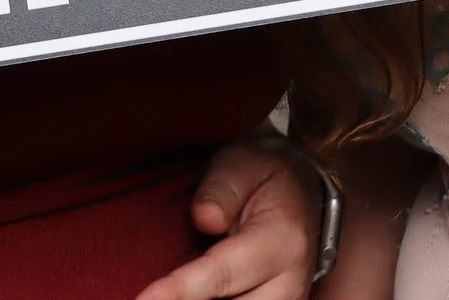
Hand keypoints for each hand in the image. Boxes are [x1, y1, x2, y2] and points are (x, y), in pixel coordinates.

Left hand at [134, 139, 321, 299]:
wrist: (300, 193)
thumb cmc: (263, 176)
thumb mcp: (243, 163)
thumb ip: (222, 187)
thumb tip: (204, 218)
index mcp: (282, 241)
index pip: (221, 274)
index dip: (179, 291)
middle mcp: (288, 284)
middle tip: (148, 294)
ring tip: (162, 291)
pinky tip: (181, 294)